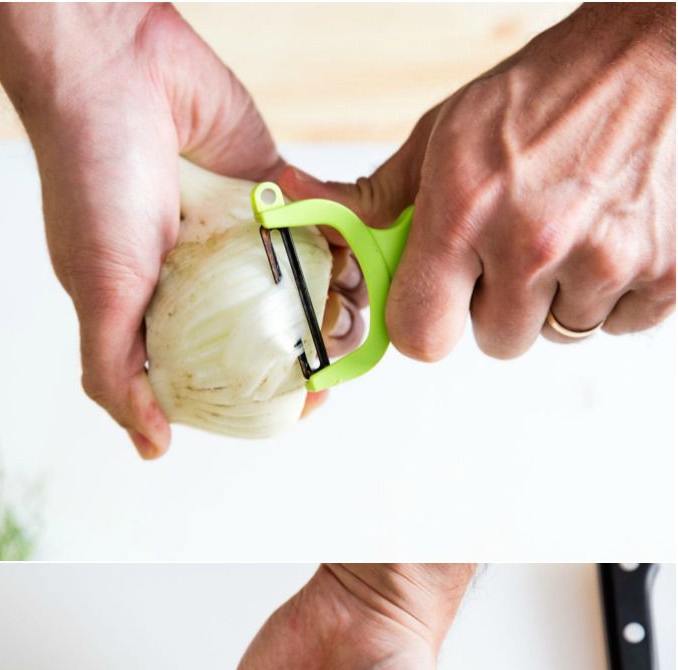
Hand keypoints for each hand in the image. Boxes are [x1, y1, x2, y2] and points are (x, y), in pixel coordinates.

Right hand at [0, 3, 361, 458]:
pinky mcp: (266, 180)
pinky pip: (314, 215)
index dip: (259, 393)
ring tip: (361, 301)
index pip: (213, 372)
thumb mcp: (98, 295)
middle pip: (265, 329)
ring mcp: (232, 229)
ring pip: (297, 276)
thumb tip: (151, 446)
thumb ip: (117, 375)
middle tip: (346, 352)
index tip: (305, 402)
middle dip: (309, 347)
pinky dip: (341, 233)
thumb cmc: (90, 184)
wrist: (112, 73)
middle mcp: (194, 276)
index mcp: (149, 310)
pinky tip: (365, 250)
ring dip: (333, 293)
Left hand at [279, 3, 674, 359]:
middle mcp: (534, 243)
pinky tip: (612, 234)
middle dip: (501, 303)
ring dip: (561, 297)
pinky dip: (618, 293)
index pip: (422, 336)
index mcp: (466, 212)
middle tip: (518, 244)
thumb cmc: (549, 91)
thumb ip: (380, 196)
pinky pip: (621, 324)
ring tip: (570, 230)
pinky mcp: (668, 273)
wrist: (656, 54)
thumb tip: (302, 210)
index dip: (429, 321)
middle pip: (497, 340)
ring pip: (560, 332)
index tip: (441, 296)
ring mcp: (606, 260)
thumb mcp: (445, 133)